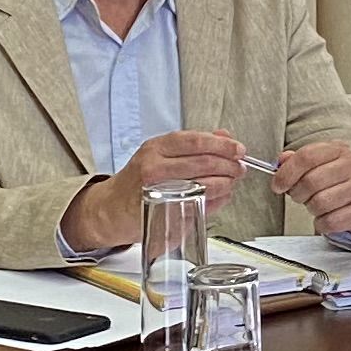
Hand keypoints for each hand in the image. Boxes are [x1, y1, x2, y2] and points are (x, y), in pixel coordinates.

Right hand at [69, 129, 251, 250]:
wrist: (111, 209)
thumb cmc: (138, 181)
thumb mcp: (162, 154)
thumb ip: (194, 144)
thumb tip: (224, 136)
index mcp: (156, 147)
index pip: (196, 141)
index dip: (222, 145)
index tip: (238, 150)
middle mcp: (153, 166)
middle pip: (203, 163)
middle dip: (229, 166)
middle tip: (239, 170)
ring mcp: (157, 191)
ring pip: (203, 185)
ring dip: (225, 185)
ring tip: (231, 184)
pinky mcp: (163, 213)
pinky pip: (196, 206)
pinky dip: (215, 202)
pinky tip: (220, 198)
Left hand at [273, 139, 350, 240]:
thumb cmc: (344, 183)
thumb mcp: (323, 165)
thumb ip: (300, 161)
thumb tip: (281, 161)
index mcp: (339, 149)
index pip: (306, 156)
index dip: (286, 173)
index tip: (278, 185)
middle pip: (310, 182)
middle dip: (298, 194)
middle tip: (301, 197)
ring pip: (319, 203)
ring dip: (312, 209)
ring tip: (318, 206)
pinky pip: (331, 221)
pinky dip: (322, 223)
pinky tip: (328, 217)